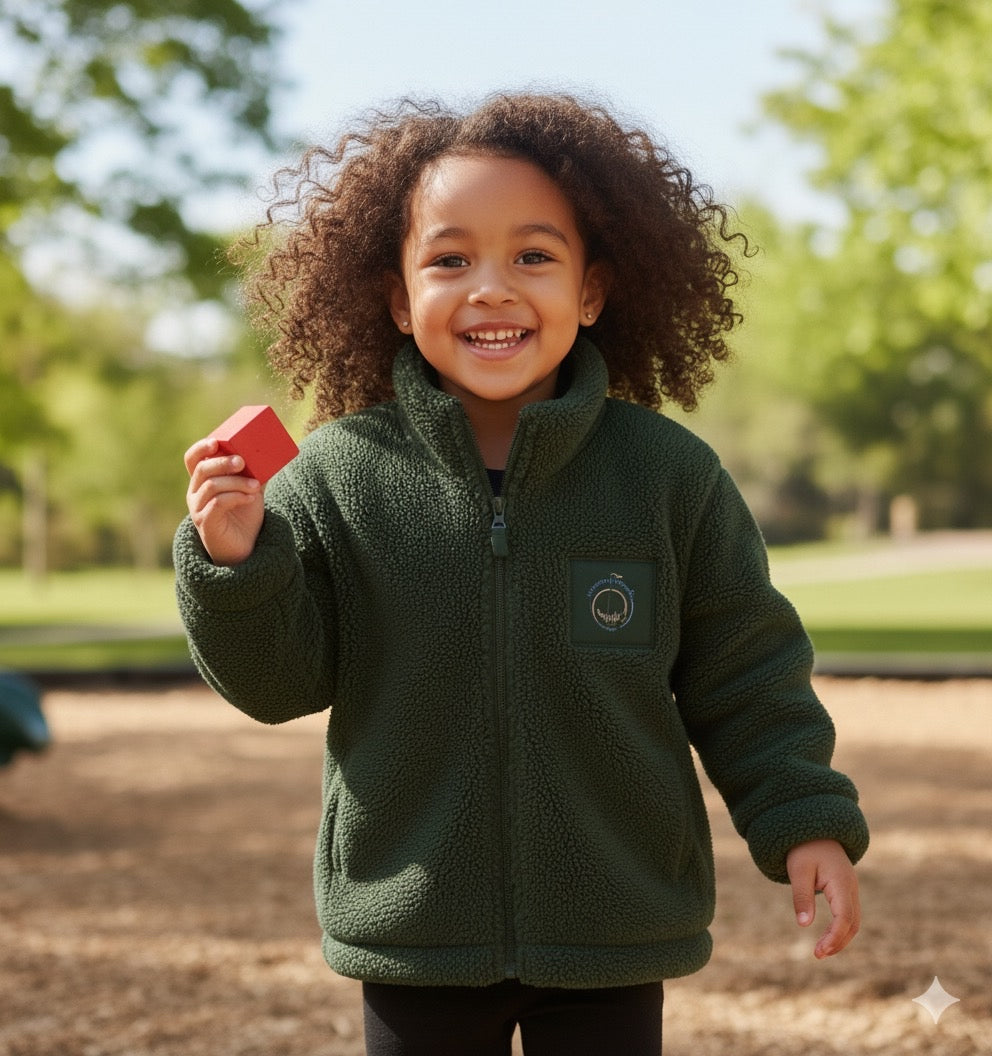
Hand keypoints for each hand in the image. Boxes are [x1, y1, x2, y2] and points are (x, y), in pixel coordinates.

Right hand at [184, 437, 264, 565]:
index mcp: (203, 481)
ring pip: (212, 485)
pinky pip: (217, 503)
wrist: (244, 547)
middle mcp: (196, 492)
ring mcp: (198, 508)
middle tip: (242, 462)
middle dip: (223, 462)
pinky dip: (236, 497)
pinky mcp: (205, 522)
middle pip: (202, 469)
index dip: (200, 448)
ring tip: (255, 485)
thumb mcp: (251, 489)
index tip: (216, 442)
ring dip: (236, 482)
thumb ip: (256, 472)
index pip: (192, 459)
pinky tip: (250, 498)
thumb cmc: (244, 516)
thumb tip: (272, 453)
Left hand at [786, 839, 860, 958]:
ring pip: (853, 921)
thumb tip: (803, 925)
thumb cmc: (804, 849)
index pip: (844, 917)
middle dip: (838, 942)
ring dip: (841, 938)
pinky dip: (841, 928)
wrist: (815, 830)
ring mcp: (851, 890)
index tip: (819, 951)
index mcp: (841, 883)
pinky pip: (849, 914)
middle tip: (818, 954)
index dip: (834, 937)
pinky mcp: (846, 891)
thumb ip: (802, 896)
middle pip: (852, 923)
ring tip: (821, 950)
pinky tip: (827, 937)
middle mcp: (851, 888)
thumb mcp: (799, 871)